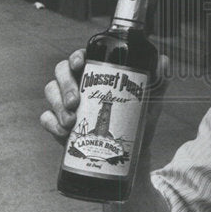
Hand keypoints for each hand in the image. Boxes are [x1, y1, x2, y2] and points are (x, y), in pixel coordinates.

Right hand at [40, 49, 170, 144]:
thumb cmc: (138, 120)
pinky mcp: (58, 124)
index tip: (81, 63)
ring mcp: (65, 103)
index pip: (81, 57)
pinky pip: (45, 117)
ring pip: (50, 91)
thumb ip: (159, 81)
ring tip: (71, 122)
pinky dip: (51, 123)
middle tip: (75, 103)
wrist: (129, 154)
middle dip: (65, 84)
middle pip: (61, 71)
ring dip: (57, 104)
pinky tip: (63, 132)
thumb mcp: (151, 101)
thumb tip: (164, 60)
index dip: (76, 57)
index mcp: (97, 73)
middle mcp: (78, 83)